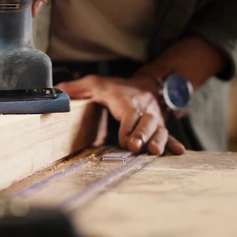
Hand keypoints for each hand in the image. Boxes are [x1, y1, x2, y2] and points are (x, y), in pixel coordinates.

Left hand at [56, 76, 185, 155]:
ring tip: (155, 151)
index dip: (127, 128)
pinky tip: (179, 152)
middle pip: (146, 122)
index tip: (125, 141)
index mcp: (128, 100)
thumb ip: (78, 88)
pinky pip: (169, 135)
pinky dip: (174, 144)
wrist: (148, 84)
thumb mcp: (97, 83)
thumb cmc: (118, 88)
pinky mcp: (161, 127)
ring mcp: (155, 119)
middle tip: (137, 147)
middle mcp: (144, 110)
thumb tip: (57, 90)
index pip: (129, 114)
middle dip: (142, 135)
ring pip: (159, 129)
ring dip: (159, 140)